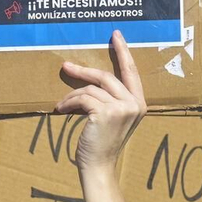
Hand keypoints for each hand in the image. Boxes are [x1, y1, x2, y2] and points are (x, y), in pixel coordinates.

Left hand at [58, 31, 146, 176]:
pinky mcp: (106, 113)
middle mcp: (134, 104)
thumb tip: (89, 79)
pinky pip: (83, 98)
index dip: (123, 52)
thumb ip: (110, 99)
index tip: (116, 35)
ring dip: (72, 96)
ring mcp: (122, 108)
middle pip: (106, 76)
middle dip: (84, 71)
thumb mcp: (112, 118)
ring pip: (91, 89)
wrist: (99, 167)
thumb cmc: (102, 144)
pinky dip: (69, 103)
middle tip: (66, 67)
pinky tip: (62, 110)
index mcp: (140, 103)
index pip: (131, 72)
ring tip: (62, 104)